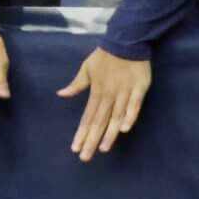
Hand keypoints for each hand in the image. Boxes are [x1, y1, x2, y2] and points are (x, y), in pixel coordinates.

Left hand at [57, 47, 149, 161]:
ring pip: (115, 117)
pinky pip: (134, 105)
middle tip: (85, 157)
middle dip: (91, 140)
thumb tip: (60, 94)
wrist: (125, 41)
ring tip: (102, 149)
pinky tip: (125, 129)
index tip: (75, 148)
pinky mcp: (138, 90)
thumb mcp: (86, 69)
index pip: (87, 117)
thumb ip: (76, 85)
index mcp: (95, 92)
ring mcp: (123, 93)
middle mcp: (108, 95)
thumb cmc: (104, 58)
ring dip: (108, 133)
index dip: (81, 133)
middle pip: (99, 121)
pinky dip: (129, 115)